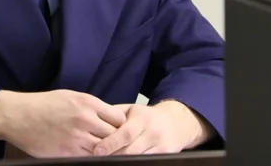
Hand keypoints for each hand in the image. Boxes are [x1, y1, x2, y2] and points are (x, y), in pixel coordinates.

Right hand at [0, 89, 127, 157]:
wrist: (18, 116)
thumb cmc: (43, 104)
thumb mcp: (70, 96)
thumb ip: (91, 107)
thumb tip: (108, 117)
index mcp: (88, 103)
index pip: (119, 118)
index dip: (120, 125)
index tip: (116, 129)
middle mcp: (85, 119)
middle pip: (114, 135)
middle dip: (115, 140)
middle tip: (113, 144)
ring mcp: (77, 137)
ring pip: (103, 149)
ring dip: (104, 151)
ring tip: (101, 151)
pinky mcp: (68, 152)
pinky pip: (88, 158)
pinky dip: (90, 157)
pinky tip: (86, 154)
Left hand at [92, 101, 212, 155]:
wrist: (175, 123)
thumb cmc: (146, 116)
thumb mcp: (131, 109)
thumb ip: (114, 116)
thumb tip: (94, 123)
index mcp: (142, 118)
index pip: (125, 133)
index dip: (111, 143)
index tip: (97, 150)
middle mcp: (153, 132)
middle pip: (131, 150)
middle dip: (113, 156)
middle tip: (98, 158)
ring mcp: (160, 147)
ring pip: (138, 159)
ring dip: (122, 162)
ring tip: (107, 161)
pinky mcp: (165, 156)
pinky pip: (146, 163)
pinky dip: (134, 163)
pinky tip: (123, 163)